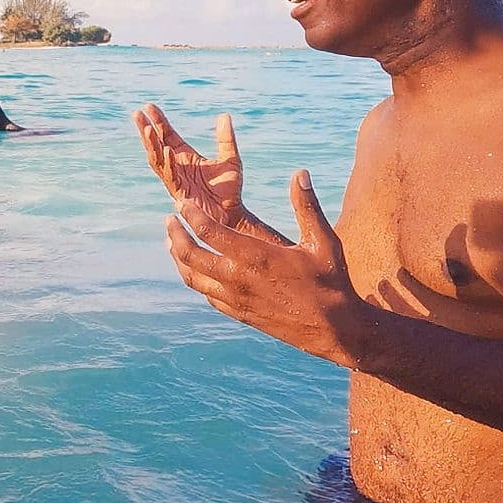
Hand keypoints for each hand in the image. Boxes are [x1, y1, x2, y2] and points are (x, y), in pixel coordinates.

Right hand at [134, 103, 290, 244]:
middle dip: (146, 130)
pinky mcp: (179, 192)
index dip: (158, 122)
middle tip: (136, 113)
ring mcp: (176, 179)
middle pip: (156, 145)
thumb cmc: (229, 189)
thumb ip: (225, 138)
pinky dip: (168, 162)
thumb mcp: (230, 159)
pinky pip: (170, 175)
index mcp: (186, 157)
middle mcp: (177, 167)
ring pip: (157, 159)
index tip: (148, 107)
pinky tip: (167, 149)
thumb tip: (224, 115)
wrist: (231, 214)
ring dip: (151, 144)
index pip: (167, 136)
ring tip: (146, 128)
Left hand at [164, 169, 367, 366]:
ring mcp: (236, 299)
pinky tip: (196, 271)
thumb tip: (300, 173)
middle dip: (175, 234)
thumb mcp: (322, 241)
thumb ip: (306, 206)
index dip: (191, 214)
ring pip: (193, 277)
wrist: (334, 329)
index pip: (209, 230)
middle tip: (169, 220)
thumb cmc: (330, 282)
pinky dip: (195, 280)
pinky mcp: (239, 314)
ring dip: (178, 258)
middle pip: (190, 254)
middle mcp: (238, 278)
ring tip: (172, 243)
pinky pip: (207, 295)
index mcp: (255, 256)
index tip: (182, 203)